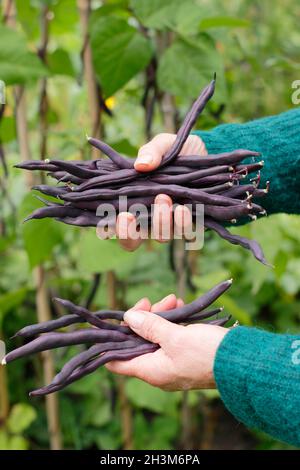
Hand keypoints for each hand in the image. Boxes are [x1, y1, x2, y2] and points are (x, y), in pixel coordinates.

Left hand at [106, 294, 227, 390]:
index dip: (110, 343)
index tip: (111, 322)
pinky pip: (171, 336)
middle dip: (142, 319)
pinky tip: (180, 306)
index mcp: (151, 370)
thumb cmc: (208, 353)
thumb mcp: (176, 337)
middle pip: (137, 341)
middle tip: (151, 301)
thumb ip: (151, 327)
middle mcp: (159, 369)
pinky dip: (173, 321)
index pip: (117, 362)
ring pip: (155, 336)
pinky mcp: (186, 354)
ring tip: (173, 299)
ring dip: (161, 316)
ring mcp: (173, 362)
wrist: (243, 363)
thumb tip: (128, 317)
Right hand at [116, 133, 206, 250]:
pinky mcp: (192, 224)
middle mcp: (148, 219)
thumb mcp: (162, 145)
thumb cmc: (176, 153)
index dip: (113, 229)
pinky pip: (185, 232)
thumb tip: (141, 164)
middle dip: (129, 233)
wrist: (208, 153)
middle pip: (132, 241)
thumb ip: (151, 151)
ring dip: (160, 221)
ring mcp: (170, 224)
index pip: (116, 225)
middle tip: (130, 215)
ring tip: (164, 198)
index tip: (116, 215)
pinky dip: (183, 222)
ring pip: (160, 237)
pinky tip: (183, 208)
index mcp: (133, 203)